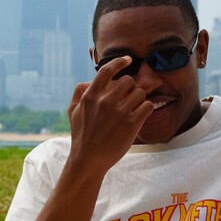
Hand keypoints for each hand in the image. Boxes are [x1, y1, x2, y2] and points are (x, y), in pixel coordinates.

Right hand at [67, 57, 153, 173]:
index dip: (120, 62)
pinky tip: (140, 115)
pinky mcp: (132, 124)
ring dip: (139, 99)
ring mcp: (120, 112)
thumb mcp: (72, 112)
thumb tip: (88, 81)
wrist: (88, 160)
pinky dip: (146, 108)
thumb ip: (78, 93)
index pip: (107, 70)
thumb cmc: (81, 136)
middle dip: (130, 88)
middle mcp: (106, 101)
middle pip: (128, 81)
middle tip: (128, 98)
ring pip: (140, 92)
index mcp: (91, 96)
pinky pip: (147, 105)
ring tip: (134, 108)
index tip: (128, 60)